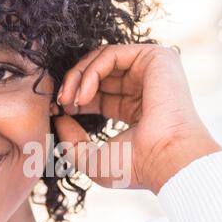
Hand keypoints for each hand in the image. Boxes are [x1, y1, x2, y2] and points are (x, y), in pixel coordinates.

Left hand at [53, 44, 221, 193]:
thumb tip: (58, 119)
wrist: (165, 161)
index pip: (97, 94)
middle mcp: (143, 88)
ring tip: (66, 101)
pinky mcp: (155, 58)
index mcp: (134, 110)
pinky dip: (89, 73)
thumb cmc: (135, 167)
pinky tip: (82, 97)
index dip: (73, 99)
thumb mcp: (92, 159)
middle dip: (71, 86)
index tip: (56, 111)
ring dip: (76, 78)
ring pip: (100, 60)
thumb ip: (70, 141)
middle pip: (97, 74)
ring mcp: (150, 72)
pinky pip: (110, 54)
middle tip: (58, 104)